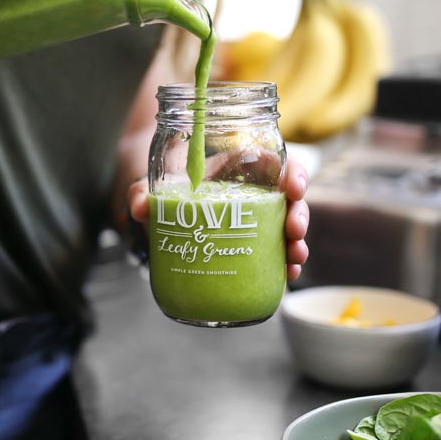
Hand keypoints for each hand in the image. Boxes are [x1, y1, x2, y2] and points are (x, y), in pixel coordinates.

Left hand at [126, 156, 309, 280]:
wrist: (160, 206)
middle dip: (300, 215)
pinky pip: (276, 252)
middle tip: (293, 230)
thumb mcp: (151, 183)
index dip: (293, 174)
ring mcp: (255, 220)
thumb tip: (140, 207)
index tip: (293, 187)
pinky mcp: (251, 244)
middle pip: (290, 199)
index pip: (277, 164)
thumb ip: (142, 191)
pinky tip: (287, 275)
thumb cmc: (165, 185)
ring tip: (294, 259)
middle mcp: (254, 192)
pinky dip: (285, 264)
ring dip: (297, 243)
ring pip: (288, 228)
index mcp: (238, 167)